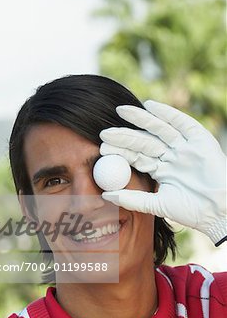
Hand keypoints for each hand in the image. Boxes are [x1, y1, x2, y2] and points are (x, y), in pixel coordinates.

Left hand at [100, 100, 226, 245]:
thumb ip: (132, 199)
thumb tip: (105, 196)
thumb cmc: (190, 211)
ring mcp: (185, 147)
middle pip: (144, 141)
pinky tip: (150, 105)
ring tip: (122, 111)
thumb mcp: (157, 204)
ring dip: (141, 120)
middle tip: (104, 132)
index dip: (120, 152)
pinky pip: (181, 123)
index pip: (136, 157)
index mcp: (161, 170)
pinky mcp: (200, 139)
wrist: (218, 211)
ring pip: (159, 129)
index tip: (102, 148)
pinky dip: (167, 113)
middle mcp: (171, 156)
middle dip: (125, 136)